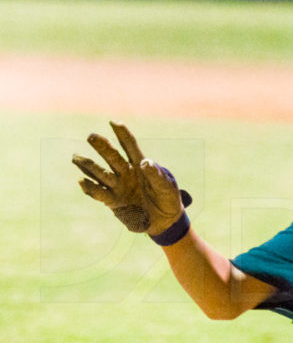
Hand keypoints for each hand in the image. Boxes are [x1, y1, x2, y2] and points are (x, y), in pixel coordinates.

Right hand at [73, 122, 187, 235]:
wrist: (165, 220)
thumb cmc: (168, 198)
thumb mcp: (167, 186)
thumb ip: (156, 175)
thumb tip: (145, 162)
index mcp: (141, 164)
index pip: (130, 146)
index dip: (122, 134)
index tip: (114, 122)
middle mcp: (126, 172)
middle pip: (112, 157)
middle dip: (102, 147)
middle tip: (91, 136)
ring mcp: (119, 186)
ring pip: (101, 173)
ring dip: (88, 166)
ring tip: (76, 158)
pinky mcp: (114, 201)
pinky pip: (100, 194)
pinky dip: (90, 188)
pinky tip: (81, 181)